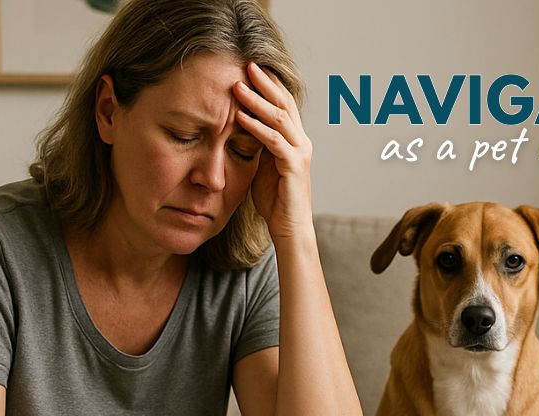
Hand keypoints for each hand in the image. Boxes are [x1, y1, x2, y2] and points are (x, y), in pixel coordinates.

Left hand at [232, 62, 313, 240]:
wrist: (290, 228)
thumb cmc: (275, 201)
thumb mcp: (262, 166)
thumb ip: (257, 145)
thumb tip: (239, 126)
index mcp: (295, 140)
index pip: (283, 105)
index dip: (268, 85)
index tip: (250, 69)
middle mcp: (301, 142)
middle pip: (284, 104)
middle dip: (265, 83)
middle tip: (246, 64)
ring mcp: (299, 153)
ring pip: (279, 118)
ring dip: (257, 101)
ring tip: (237, 86)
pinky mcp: (293, 166)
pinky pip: (273, 140)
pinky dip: (256, 127)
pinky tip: (240, 118)